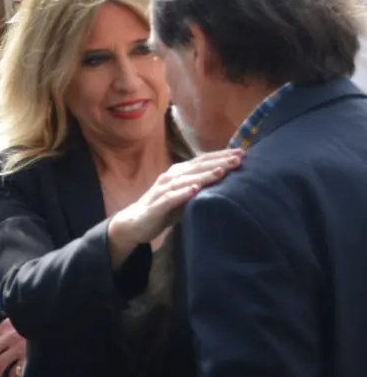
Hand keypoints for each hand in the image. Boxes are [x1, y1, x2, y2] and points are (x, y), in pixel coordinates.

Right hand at [109, 150, 242, 250]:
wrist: (135, 223)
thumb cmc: (164, 209)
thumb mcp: (186, 196)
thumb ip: (202, 188)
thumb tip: (229, 182)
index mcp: (178, 173)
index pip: (202, 161)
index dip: (221, 156)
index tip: (242, 153)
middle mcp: (170, 177)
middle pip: (196, 167)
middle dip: (218, 162)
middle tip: (239, 158)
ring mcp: (162, 190)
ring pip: (185, 180)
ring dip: (203, 175)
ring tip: (221, 172)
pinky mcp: (155, 206)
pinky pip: (170, 198)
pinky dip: (182, 193)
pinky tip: (195, 189)